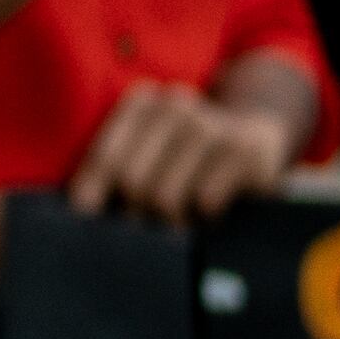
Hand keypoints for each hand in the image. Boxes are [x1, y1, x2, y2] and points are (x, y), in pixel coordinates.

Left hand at [67, 81, 299, 221]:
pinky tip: (211, 214)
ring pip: (165, 197)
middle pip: (132, 181)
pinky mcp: (243, 150)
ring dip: (170, 223)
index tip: (85, 222)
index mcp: (143, 104)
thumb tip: (81, 211)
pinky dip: (204, 219)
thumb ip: (116, 169)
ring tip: (178, 226)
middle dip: (135, 216)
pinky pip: (204, 201)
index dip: (91, 195)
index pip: (105, 158)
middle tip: (145, 234)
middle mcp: (175, 107)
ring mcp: (211, 125)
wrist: (258, 133)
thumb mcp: (152, 150)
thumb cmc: (189, 155)